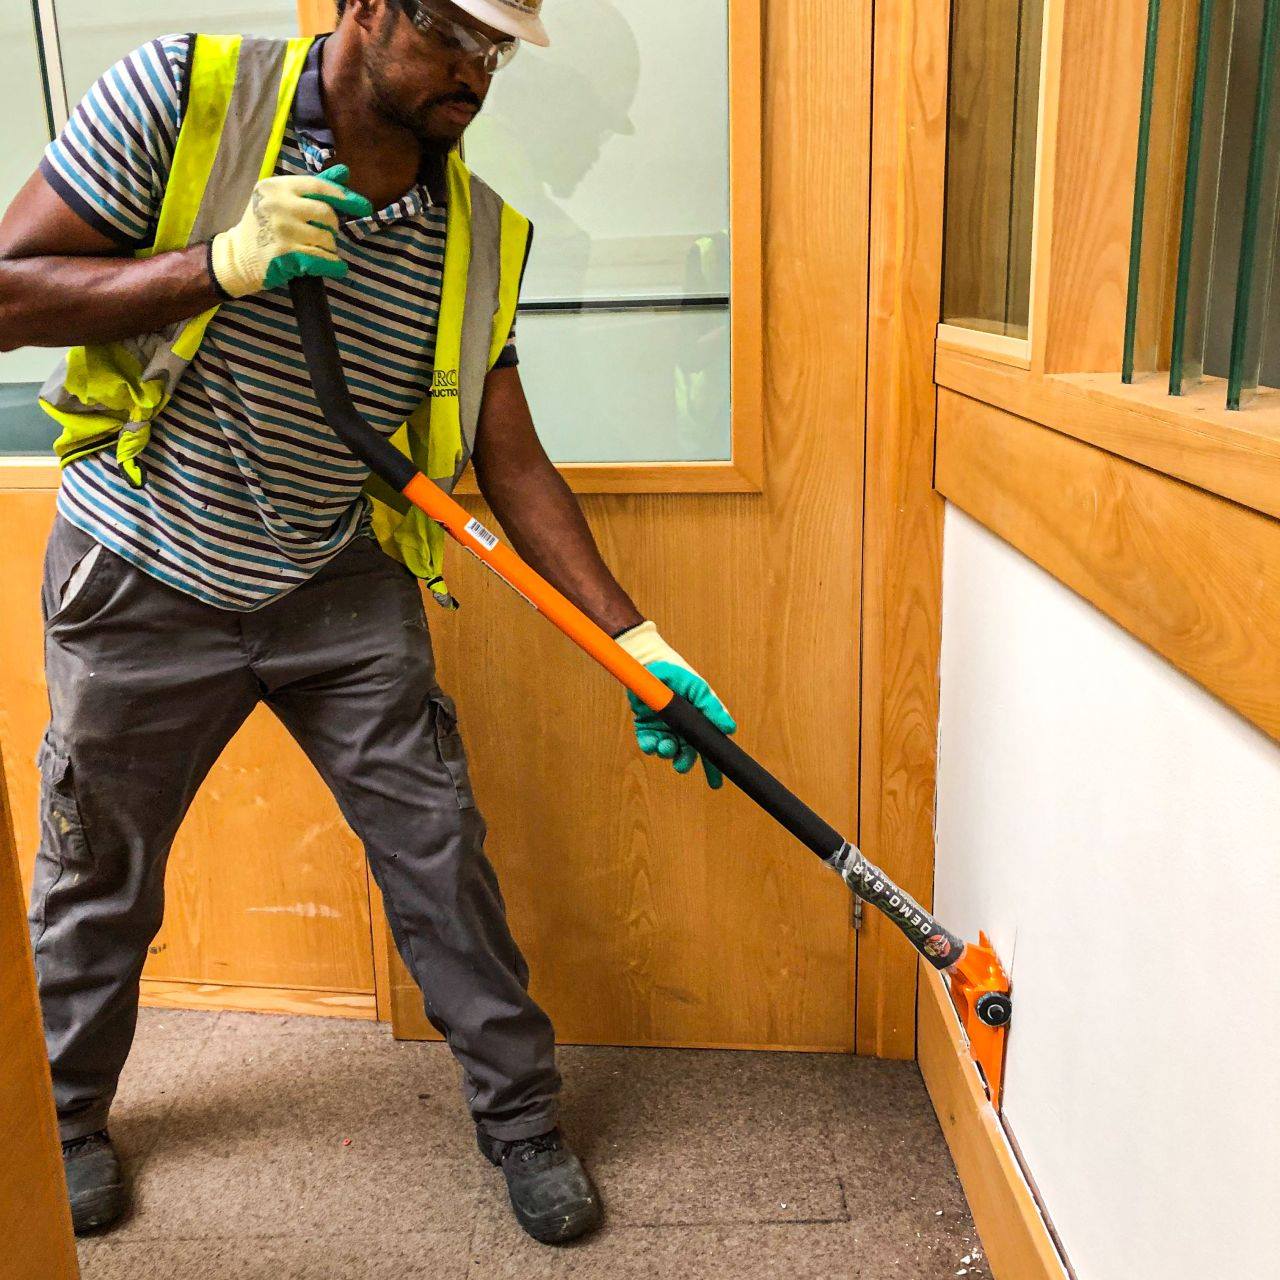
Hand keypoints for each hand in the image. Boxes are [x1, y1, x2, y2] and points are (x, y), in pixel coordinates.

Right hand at [210, 164, 371, 297]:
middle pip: (326, 214)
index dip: (345, 197)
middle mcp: (278, 206)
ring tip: (321, 250)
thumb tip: (344, 171)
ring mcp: (281, 231)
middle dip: (332, 227)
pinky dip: (334, 265)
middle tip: (326, 234)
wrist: (238, 256)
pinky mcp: (284, 255)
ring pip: (326, 239)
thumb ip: (314, 187)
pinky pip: (322, 259)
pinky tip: (337, 267)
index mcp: (278, 187)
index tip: (364, 207)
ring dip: (330, 247)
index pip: (320, 187)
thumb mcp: (283, 199)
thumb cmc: (265, 225)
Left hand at [616, 622, 737, 788]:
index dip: (713, 767)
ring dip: (667, 753)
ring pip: (667, 751)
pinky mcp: (645, 727)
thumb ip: (714, 708)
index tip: (716, 782)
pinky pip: (648, 744)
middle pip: (687, 755)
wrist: (650, 664)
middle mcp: (681, 728)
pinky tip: (652, 743)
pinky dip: (650, 746)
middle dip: (685, 762)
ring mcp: (663, 728)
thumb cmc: (678, 674)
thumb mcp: (700, 689)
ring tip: (666, 746)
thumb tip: (730, 729)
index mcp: (698, 722)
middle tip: (681, 766)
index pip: (708, 748)